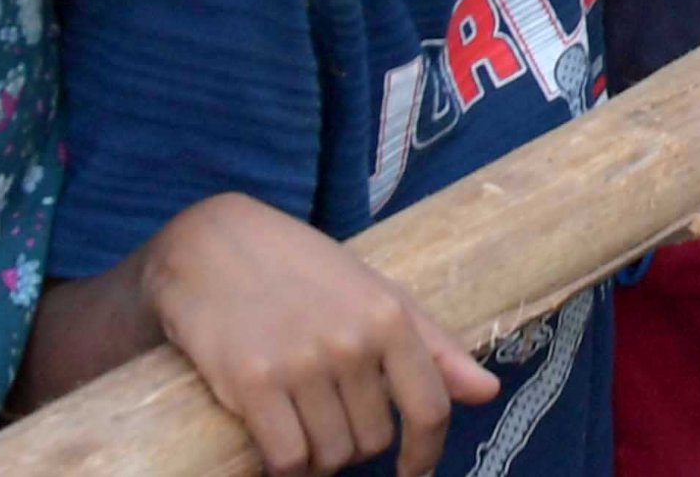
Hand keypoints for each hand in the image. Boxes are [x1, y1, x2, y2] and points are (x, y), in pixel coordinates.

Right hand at [137, 194, 500, 475]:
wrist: (211, 245)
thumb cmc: (299, 269)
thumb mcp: (373, 290)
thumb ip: (432, 344)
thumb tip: (487, 392)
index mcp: (389, 315)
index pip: (429, 408)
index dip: (425, 453)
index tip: (412, 472)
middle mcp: (351, 340)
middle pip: (372, 440)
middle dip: (355, 442)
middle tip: (329, 417)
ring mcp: (301, 363)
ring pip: (330, 456)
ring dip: (318, 458)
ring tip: (301, 425)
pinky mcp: (251, 383)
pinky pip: (287, 458)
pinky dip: (286, 466)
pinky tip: (278, 447)